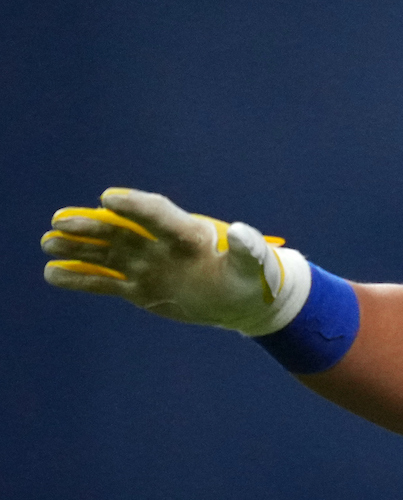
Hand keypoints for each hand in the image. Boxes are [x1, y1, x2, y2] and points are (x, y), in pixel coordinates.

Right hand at [41, 187, 306, 333]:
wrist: (242, 300)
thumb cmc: (252, 278)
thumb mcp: (255, 265)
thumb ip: (250, 249)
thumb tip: (243, 231)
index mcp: (189, 234)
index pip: (158, 214)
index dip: (134, 204)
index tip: (108, 199)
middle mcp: (161, 246)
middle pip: (122, 231)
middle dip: (92, 226)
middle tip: (61, 222)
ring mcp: (147, 266)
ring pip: (107, 254)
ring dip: (78, 248)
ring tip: (49, 243)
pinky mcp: (139, 288)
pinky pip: (105, 283)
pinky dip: (80, 280)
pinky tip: (53, 274)